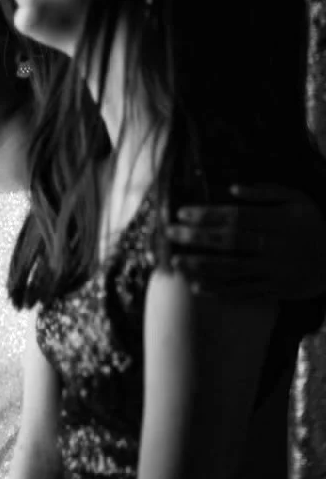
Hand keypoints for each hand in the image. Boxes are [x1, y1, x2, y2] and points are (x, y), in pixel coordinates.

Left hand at [167, 183, 325, 301]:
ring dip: (200, 266)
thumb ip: (266, 192)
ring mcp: (276, 270)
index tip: (181, 213)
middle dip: (195, 237)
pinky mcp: (277, 290)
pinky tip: (197, 288)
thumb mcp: (297, 200)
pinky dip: (220, 291)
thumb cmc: (313, 225)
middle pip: (228, 241)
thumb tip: (231, 187)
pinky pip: (244, 291)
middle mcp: (275, 246)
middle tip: (168, 233)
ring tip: (176, 262)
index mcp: (279, 221)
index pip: (235, 216)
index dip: (207, 215)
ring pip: (232, 268)